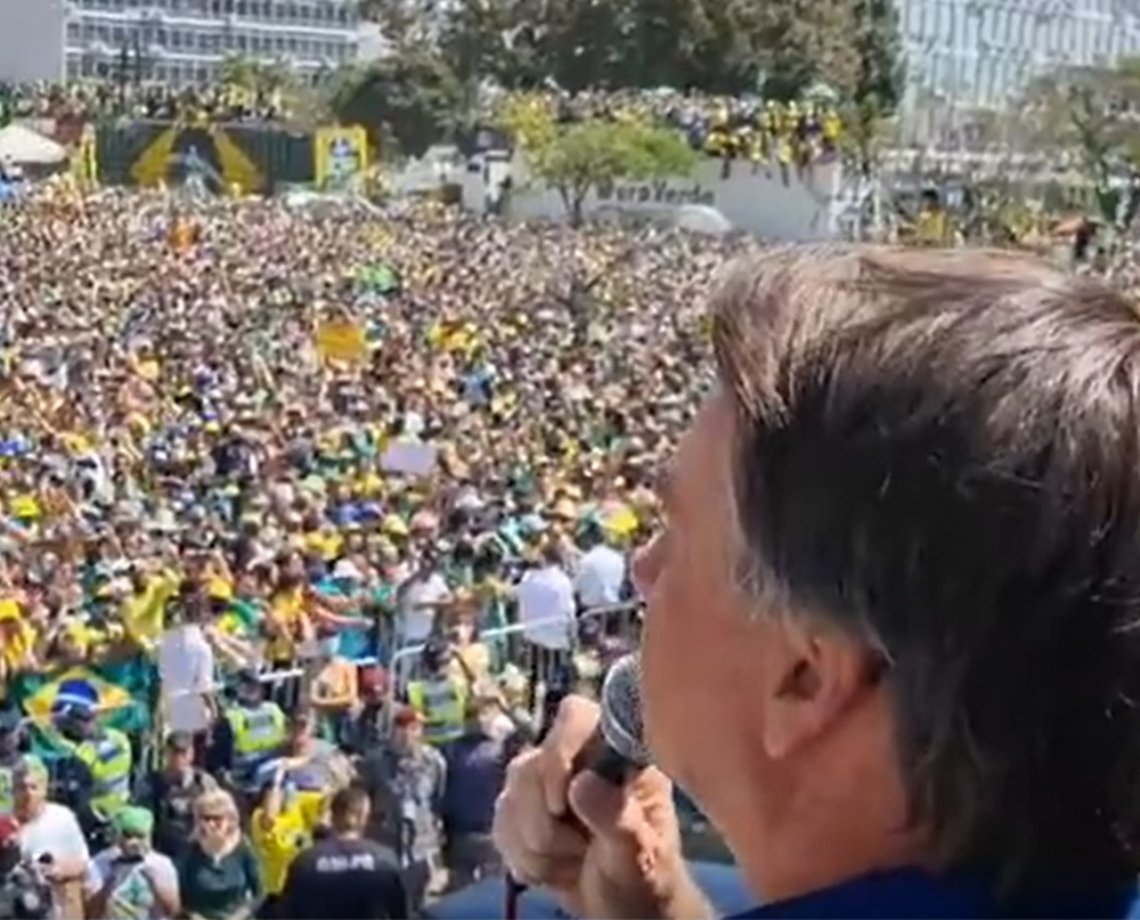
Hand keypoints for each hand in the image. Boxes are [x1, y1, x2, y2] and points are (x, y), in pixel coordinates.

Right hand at [492, 695, 692, 918]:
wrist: (624, 911)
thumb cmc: (646, 879)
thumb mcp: (640, 856)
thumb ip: (617, 819)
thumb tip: (582, 783)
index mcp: (617, 753)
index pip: (575, 717)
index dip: (558, 754)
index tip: (562, 804)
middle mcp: (577, 757)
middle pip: (531, 766)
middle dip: (547, 823)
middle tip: (580, 850)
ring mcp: (546, 782)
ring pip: (510, 797)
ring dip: (537, 846)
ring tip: (572, 863)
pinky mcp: (523, 809)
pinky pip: (501, 823)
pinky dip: (522, 856)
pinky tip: (552, 868)